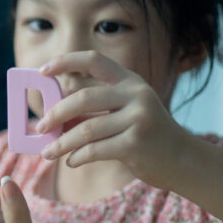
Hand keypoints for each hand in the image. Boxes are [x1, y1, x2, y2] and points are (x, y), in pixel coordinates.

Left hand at [33, 51, 191, 187]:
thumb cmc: (145, 135)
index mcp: (129, 81)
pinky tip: (71, 161)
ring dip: (62, 143)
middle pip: (84, 98)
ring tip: (47, 152)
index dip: (66, 61)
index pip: (94, 60)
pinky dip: (77, 157)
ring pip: (87, 129)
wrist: (182, 159)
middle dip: (56, 114)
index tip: (42, 70)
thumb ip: (95, 108)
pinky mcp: (136, 144)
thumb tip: (52, 114)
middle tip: (40, 128)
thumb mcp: (125, 111)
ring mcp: (138, 118)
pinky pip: (95, 150)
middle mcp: (136, 94)